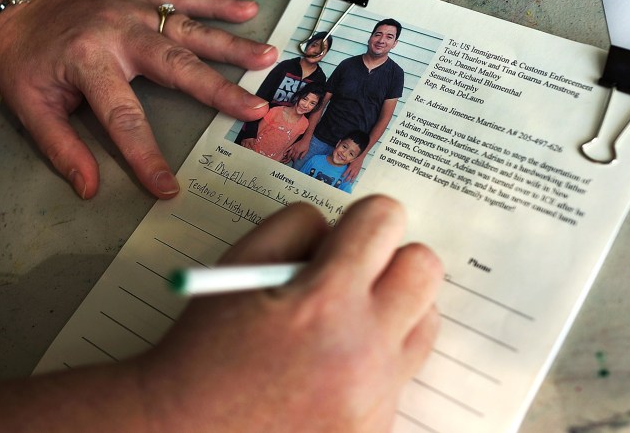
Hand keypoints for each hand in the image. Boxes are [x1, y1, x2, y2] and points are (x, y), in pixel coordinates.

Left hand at [0, 0, 277, 198]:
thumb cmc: (20, 58)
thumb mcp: (28, 108)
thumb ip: (61, 147)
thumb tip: (90, 188)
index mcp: (87, 62)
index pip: (124, 118)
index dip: (146, 156)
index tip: (169, 188)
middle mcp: (118, 33)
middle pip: (176, 65)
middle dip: (218, 89)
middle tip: (254, 109)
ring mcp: (133, 10)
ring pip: (189, 29)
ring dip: (231, 44)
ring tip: (269, 56)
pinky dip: (216, 2)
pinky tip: (248, 10)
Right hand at [137, 195, 442, 431]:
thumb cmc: (204, 352)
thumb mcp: (236, 268)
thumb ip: (294, 230)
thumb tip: (339, 226)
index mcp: (324, 301)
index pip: (385, 221)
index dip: (365, 217)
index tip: (353, 230)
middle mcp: (363, 350)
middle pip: (423, 268)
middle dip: (391, 259)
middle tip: (357, 272)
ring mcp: (376, 396)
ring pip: (425, 321)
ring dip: (393, 310)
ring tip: (346, 323)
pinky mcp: (377, 428)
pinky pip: (402, 372)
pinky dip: (376, 362)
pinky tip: (331, 371)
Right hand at [286, 134, 311, 161]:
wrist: (305, 140)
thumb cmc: (306, 145)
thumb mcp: (306, 151)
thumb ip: (303, 155)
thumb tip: (300, 159)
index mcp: (298, 151)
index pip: (295, 157)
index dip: (294, 160)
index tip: (294, 162)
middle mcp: (295, 149)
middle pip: (292, 156)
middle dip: (291, 159)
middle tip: (291, 160)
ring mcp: (293, 147)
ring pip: (289, 153)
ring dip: (288, 156)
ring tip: (287, 158)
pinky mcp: (292, 145)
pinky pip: (288, 148)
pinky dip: (286, 151)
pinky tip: (284, 153)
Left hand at [343, 152, 366, 181]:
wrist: (361, 157)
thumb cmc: (355, 158)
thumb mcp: (349, 160)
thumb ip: (346, 163)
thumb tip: (343, 165)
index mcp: (351, 166)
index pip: (346, 172)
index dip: (344, 175)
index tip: (341, 177)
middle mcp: (354, 169)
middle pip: (350, 175)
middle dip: (346, 179)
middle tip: (344, 181)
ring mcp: (356, 170)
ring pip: (354, 176)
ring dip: (351, 180)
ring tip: (349, 183)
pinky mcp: (359, 170)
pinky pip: (356, 175)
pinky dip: (355, 178)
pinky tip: (354, 179)